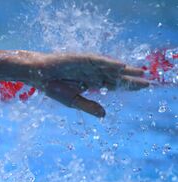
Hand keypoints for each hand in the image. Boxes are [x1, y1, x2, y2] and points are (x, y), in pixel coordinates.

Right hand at [27, 53, 148, 117]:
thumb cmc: (53, 87)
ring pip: (110, 68)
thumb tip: (104, 115)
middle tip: (148, 82)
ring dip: (125, 70)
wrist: (39, 75)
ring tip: (141, 72)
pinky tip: (121, 67)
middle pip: (116, 76)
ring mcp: (88, 65)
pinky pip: (98, 61)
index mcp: (92, 82)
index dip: (128, 86)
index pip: (114, 84)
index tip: (142, 88)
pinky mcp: (82, 59)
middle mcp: (93, 73)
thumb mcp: (73, 101)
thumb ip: (89, 106)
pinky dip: (110, 64)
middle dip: (131, 79)